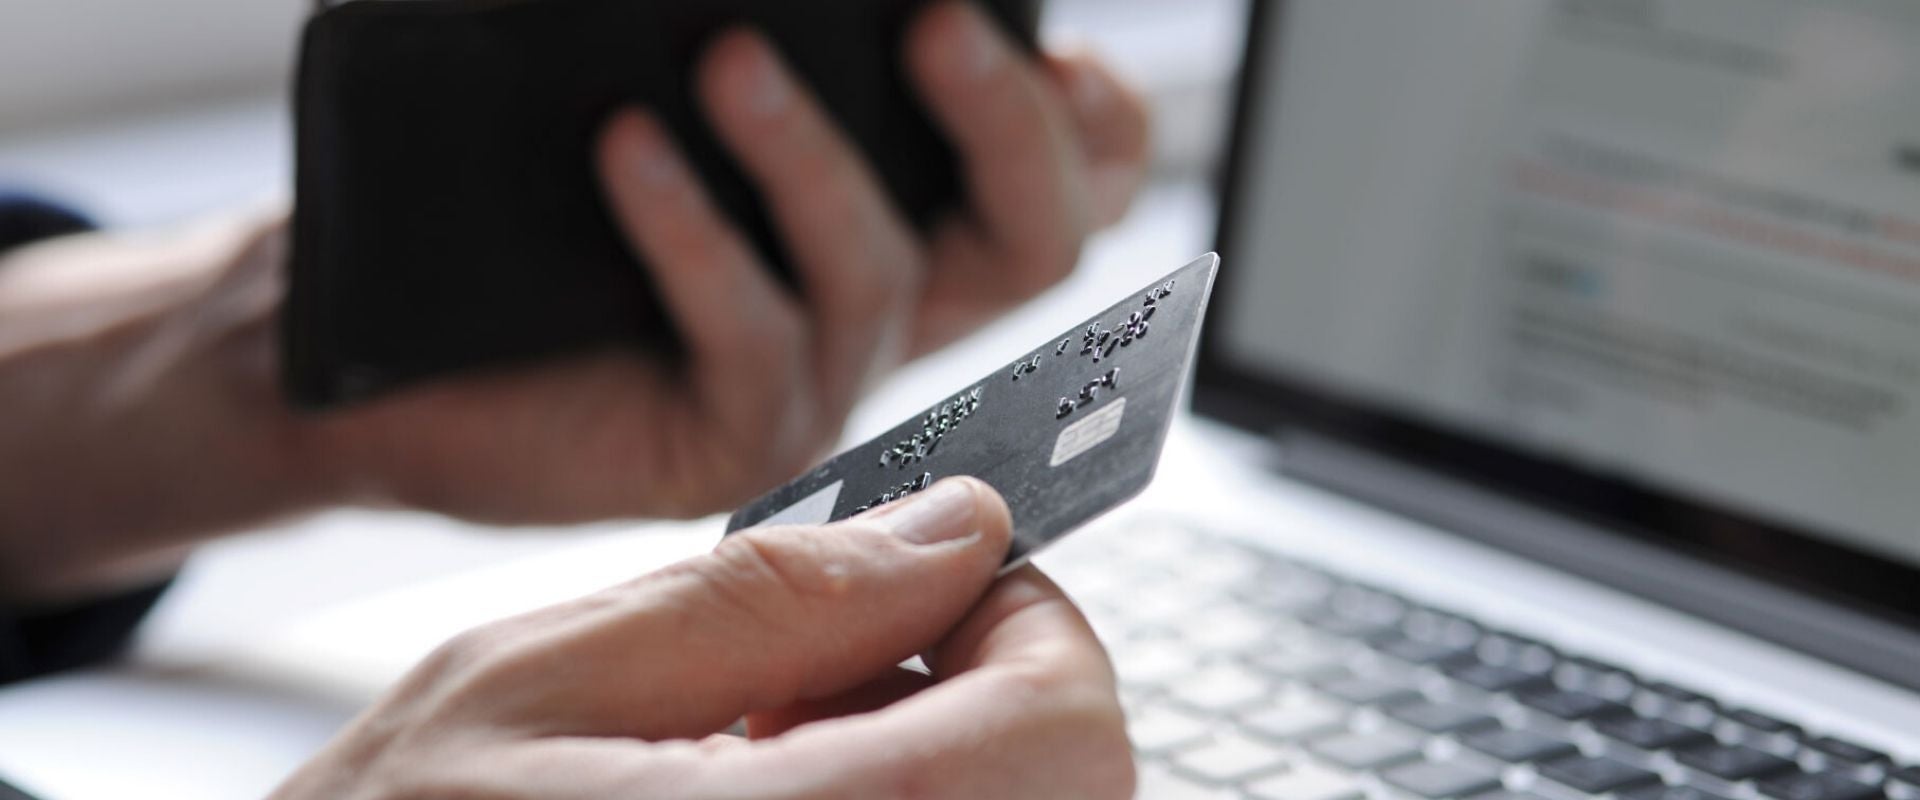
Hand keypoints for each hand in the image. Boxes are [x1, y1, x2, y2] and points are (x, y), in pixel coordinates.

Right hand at [270, 479, 1133, 799]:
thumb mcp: (526, 680)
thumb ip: (763, 598)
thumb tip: (953, 529)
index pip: (1064, 731)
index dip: (1028, 628)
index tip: (941, 588)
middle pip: (1072, 788)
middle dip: (985, 692)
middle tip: (840, 670)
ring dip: (939, 757)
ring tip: (775, 749)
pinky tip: (773, 799)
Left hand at [309, 2, 1151, 521]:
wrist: (391, 353)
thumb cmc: (521, 217)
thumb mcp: (663, 95)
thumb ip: (767, 58)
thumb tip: (780, 19)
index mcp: (900, 223)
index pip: (1061, 188)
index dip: (1095, 125)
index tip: (1064, 54)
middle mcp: (882, 308)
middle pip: (1038, 245)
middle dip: (1011, 130)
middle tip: (943, 26)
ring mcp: (816, 385)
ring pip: (883, 276)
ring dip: (812, 154)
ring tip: (732, 57)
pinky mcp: (732, 446)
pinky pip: (752, 338)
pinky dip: (697, 234)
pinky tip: (629, 151)